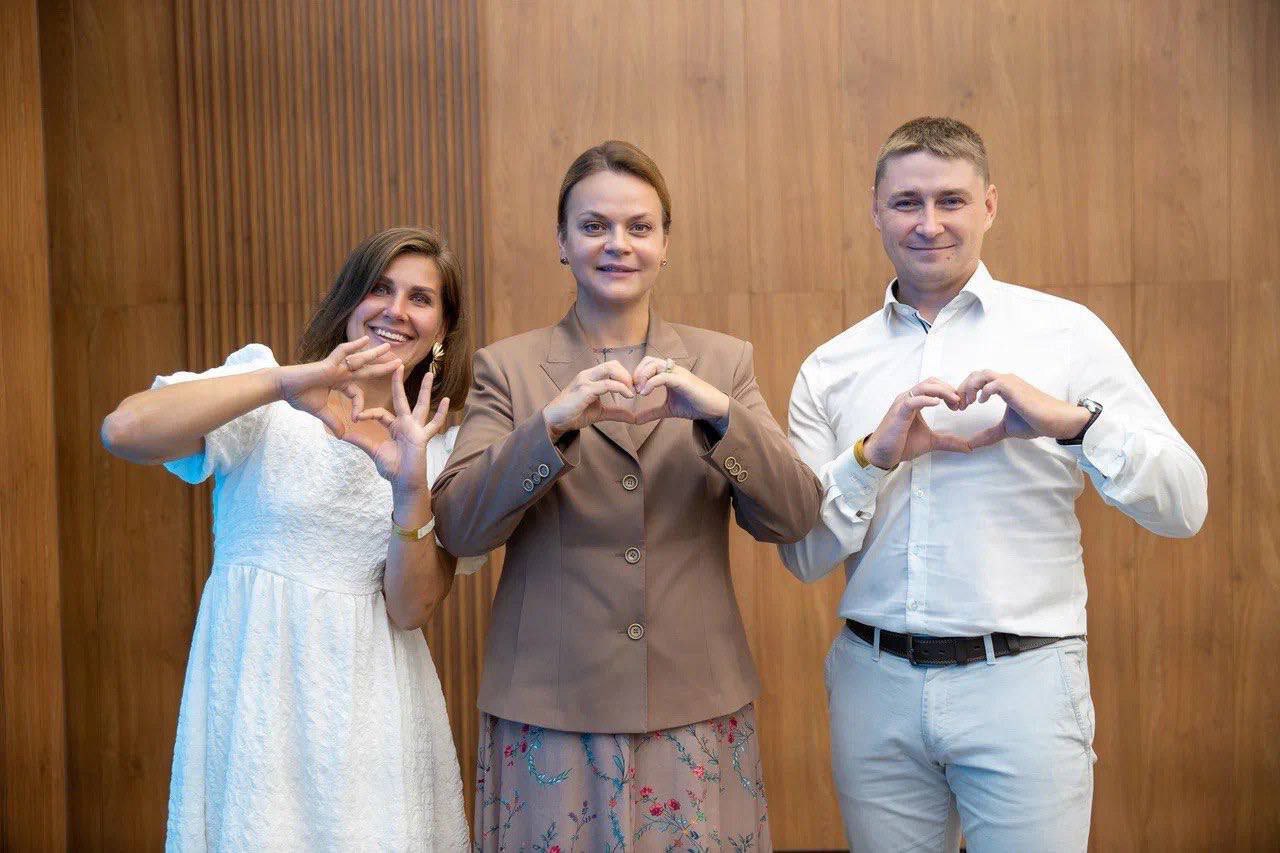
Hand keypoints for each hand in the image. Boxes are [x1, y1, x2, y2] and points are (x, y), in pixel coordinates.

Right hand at [278, 337, 400, 432]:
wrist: (283, 388)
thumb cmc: (299, 396)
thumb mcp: (320, 411)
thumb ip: (332, 420)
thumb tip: (342, 435)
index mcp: (339, 383)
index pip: (357, 393)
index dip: (359, 405)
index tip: (356, 417)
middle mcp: (340, 372)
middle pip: (366, 369)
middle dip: (382, 366)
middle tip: (399, 363)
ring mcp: (335, 366)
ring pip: (359, 359)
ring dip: (374, 353)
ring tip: (389, 347)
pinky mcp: (328, 363)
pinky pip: (342, 352)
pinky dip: (353, 346)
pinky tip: (365, 340)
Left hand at [347, 364, 449, 490]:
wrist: (404, 483)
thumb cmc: (392, 468)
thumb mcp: (373, 451)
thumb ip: (361, 441)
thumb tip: (342, 433)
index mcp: (393, 427)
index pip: (380, 413)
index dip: (368, 413)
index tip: (357, 417)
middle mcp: (405, 424)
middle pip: (402, 399)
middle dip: (399, 382)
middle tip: (397, 364)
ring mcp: (416, 429)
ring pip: (421, 406)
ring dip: (425, 390)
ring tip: (429, 374)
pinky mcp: (422, 436)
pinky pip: (434, 424)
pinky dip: (440, 413)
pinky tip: (446, 400)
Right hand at [543, 361, 635, 439]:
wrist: (555, 420)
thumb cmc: (573, 413)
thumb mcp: (599, 412)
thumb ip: (615, 412)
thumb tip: (632, 417)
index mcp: (590, 376)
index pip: (612, 367)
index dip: (625, 375)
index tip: (633, 389)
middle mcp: (587, 374)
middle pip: (613, 364)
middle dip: (627, 375)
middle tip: (634, 390)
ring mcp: (585, 380)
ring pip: (611, 369)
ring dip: (625, 380)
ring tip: (631, 392)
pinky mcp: (585, 390)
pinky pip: (607, 384)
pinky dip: (621, 388)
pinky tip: (627, 396)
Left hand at [629, 357, 730, 423]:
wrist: (714, 408)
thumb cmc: (694, 405)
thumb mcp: (668, 410)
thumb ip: (652, 412)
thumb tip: (635, 420)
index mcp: (669, 373)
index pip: (648, 364)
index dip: (637, 374)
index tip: (634, 390)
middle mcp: (673, 370)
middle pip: (648, 360)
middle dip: (637, 373)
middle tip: (634, 389)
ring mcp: (678, 373)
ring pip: (654, 364)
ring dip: (642, 376)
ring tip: (640, 391)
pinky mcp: (682, 380)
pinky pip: (663, 376)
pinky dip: (650, 383)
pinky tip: (645, 393)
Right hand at [863, 378, 971, 468]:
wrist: (882, 455)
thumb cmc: (901, 445)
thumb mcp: (931, 442)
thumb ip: (948, 441)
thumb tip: (967, 447)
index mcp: (915, 402)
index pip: (934, 386)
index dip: (949, 392)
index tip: (959, 405)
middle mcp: (908, 399)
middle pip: (931, 382)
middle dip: (948, 389)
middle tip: (959, 402)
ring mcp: (902, 404)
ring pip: (923, 387)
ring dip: (942, 391)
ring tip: (953, 401)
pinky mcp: (898, 413)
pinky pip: (912, 400)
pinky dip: (926, 399)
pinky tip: (937, 403)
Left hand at [956, 370, 1090, 446]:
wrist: (1056, 421)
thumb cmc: (1035, 422)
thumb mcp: (1005, 429)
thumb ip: (988, 434)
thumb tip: (970, 445)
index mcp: (1003, 387)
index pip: (977, 380)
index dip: (965, 391)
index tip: (960, 407)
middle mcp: (1005, 381)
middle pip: (976, 374)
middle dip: (963, 388)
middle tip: (959, 406)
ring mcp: (1010, 383)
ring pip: (982, 374)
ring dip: (970, 387)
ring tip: (968, 403)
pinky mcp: (1015, 388)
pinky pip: (994, 383)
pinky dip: (984, 391)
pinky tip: (982, 402)